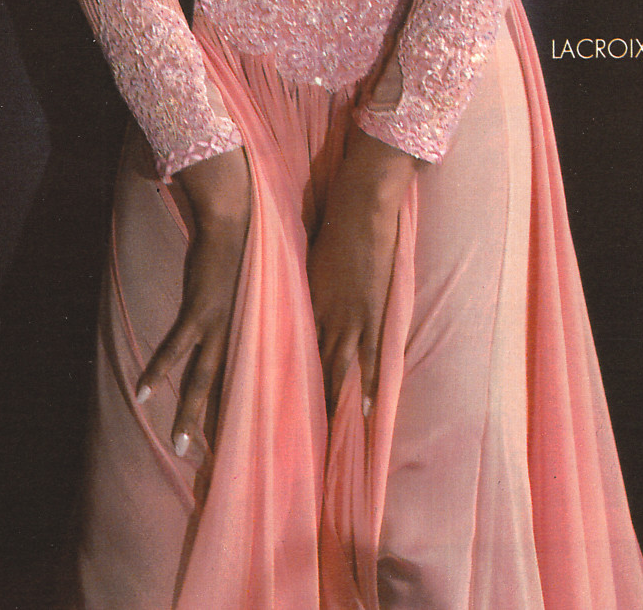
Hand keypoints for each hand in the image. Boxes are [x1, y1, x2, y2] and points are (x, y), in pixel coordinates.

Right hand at [135, 147, 250, 457]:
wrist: (236, 220)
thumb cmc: (245, 249)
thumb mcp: (255, 288)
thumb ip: (248, 312)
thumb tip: (244, 326)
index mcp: (250, 332)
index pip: (245, 382)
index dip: (238, 413)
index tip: (237, 445)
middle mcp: (236, 335)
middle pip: (224, 392)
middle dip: (216, 428)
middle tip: (209, 464)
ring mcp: (217, 325)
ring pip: (200, 381)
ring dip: (188, 415)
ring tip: (180, 446)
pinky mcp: (198, 309)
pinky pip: (174, 348)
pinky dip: (157, 370)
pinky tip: (142, 393)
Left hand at [307, 130, 415, 418]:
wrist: (359, 208)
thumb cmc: (331, 224)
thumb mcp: (307, 254)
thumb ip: (301, 278)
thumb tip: (290, 291)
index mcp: (304, 300)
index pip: (290, 345)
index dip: (282, 373)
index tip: (269, 400)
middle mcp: (322, 315)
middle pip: (310, 363)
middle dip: (304, 397)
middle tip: (293, 433)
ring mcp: (350, 317)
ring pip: (338, 367)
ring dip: (334, 400)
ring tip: (327, 434)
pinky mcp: (373, 313)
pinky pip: (371, 357)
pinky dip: (367, 385)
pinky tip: (364, 410)